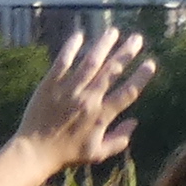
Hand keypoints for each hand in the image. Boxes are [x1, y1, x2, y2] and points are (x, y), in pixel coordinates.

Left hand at [10, 22, 151, 171]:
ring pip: (90, 62)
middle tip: (137, 38)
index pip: (127, 92)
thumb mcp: (97, 153)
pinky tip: (80, 36)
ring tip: (113, 31)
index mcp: (101, 116)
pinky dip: (71, 48)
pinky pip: (63, 62)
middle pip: (111, 71)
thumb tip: (134, 123)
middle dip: (126, 53)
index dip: (141, 77)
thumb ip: (118, 140)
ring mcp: (69, 90)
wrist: (34, 152)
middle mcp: (88, 100)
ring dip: (103, 45)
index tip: (150, 63)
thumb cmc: (67, 155)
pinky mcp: (50, 85)